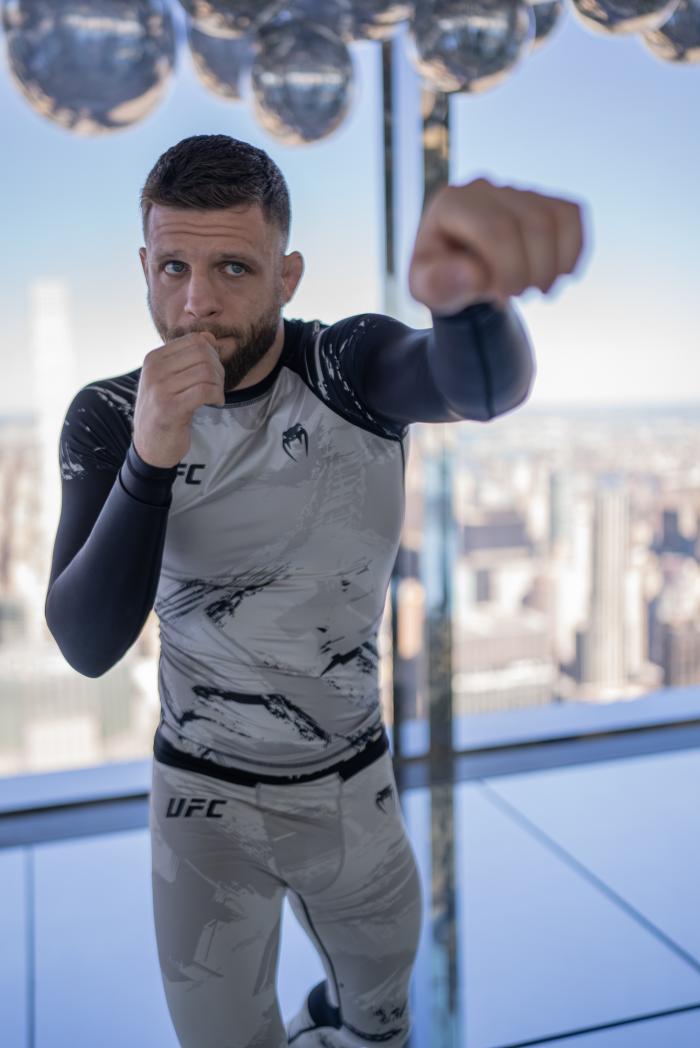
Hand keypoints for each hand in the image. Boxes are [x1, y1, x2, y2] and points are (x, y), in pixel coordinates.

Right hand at [132, 332, 225, 467]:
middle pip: (203, 354)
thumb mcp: (171, 379)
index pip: (195, 340)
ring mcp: (160, 388)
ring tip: (216, 396)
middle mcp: (154, 370)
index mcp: (153, 358)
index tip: (213, 373)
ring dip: (219, 385)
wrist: (151, 445)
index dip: (212, 354)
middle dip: (218, 369)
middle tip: (217, 386)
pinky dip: (217, 396)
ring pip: (206, 372)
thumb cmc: (165, 410)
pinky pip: (205, 391)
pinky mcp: (170, 408)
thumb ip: (188, 358)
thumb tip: (209, 336)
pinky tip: (215, 403)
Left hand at [408, 177, 586, 314]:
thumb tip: (473, 274)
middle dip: (535, 270)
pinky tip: (557, 275)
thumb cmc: (441, 279)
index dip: (511, 268)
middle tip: (521, 297)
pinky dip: (573, 251)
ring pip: (556, 219)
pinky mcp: (541, 200)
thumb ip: (439, 284)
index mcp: (452, 203)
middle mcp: (484, 189)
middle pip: (533, 222)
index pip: (496, 227)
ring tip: (537, 290)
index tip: (504, 298)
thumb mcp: (427, 289)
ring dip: (555, 265)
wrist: (459, 274)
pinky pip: (572, 216)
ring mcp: (515, 191)